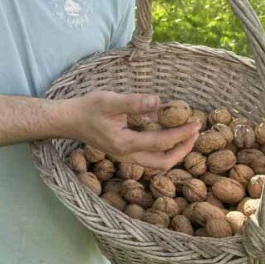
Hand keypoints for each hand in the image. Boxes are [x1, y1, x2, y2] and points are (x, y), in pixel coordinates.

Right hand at [67, 91, 199, 170]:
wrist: (68, 120)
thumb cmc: (87, 108)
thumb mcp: (110, 101)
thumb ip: (134, 102)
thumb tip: (159, 102)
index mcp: (125, 144)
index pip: (161, 143)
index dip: (181, 134)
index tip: (195, 123)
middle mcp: (126, 155)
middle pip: (163, 162)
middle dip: (183, 149)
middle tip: (195, 132)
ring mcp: (125, 157)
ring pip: (156, 163)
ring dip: (174, 151)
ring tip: (186, 135)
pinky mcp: (123, 152)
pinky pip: (149, 157)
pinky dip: (164, 148)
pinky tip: (168, 133)